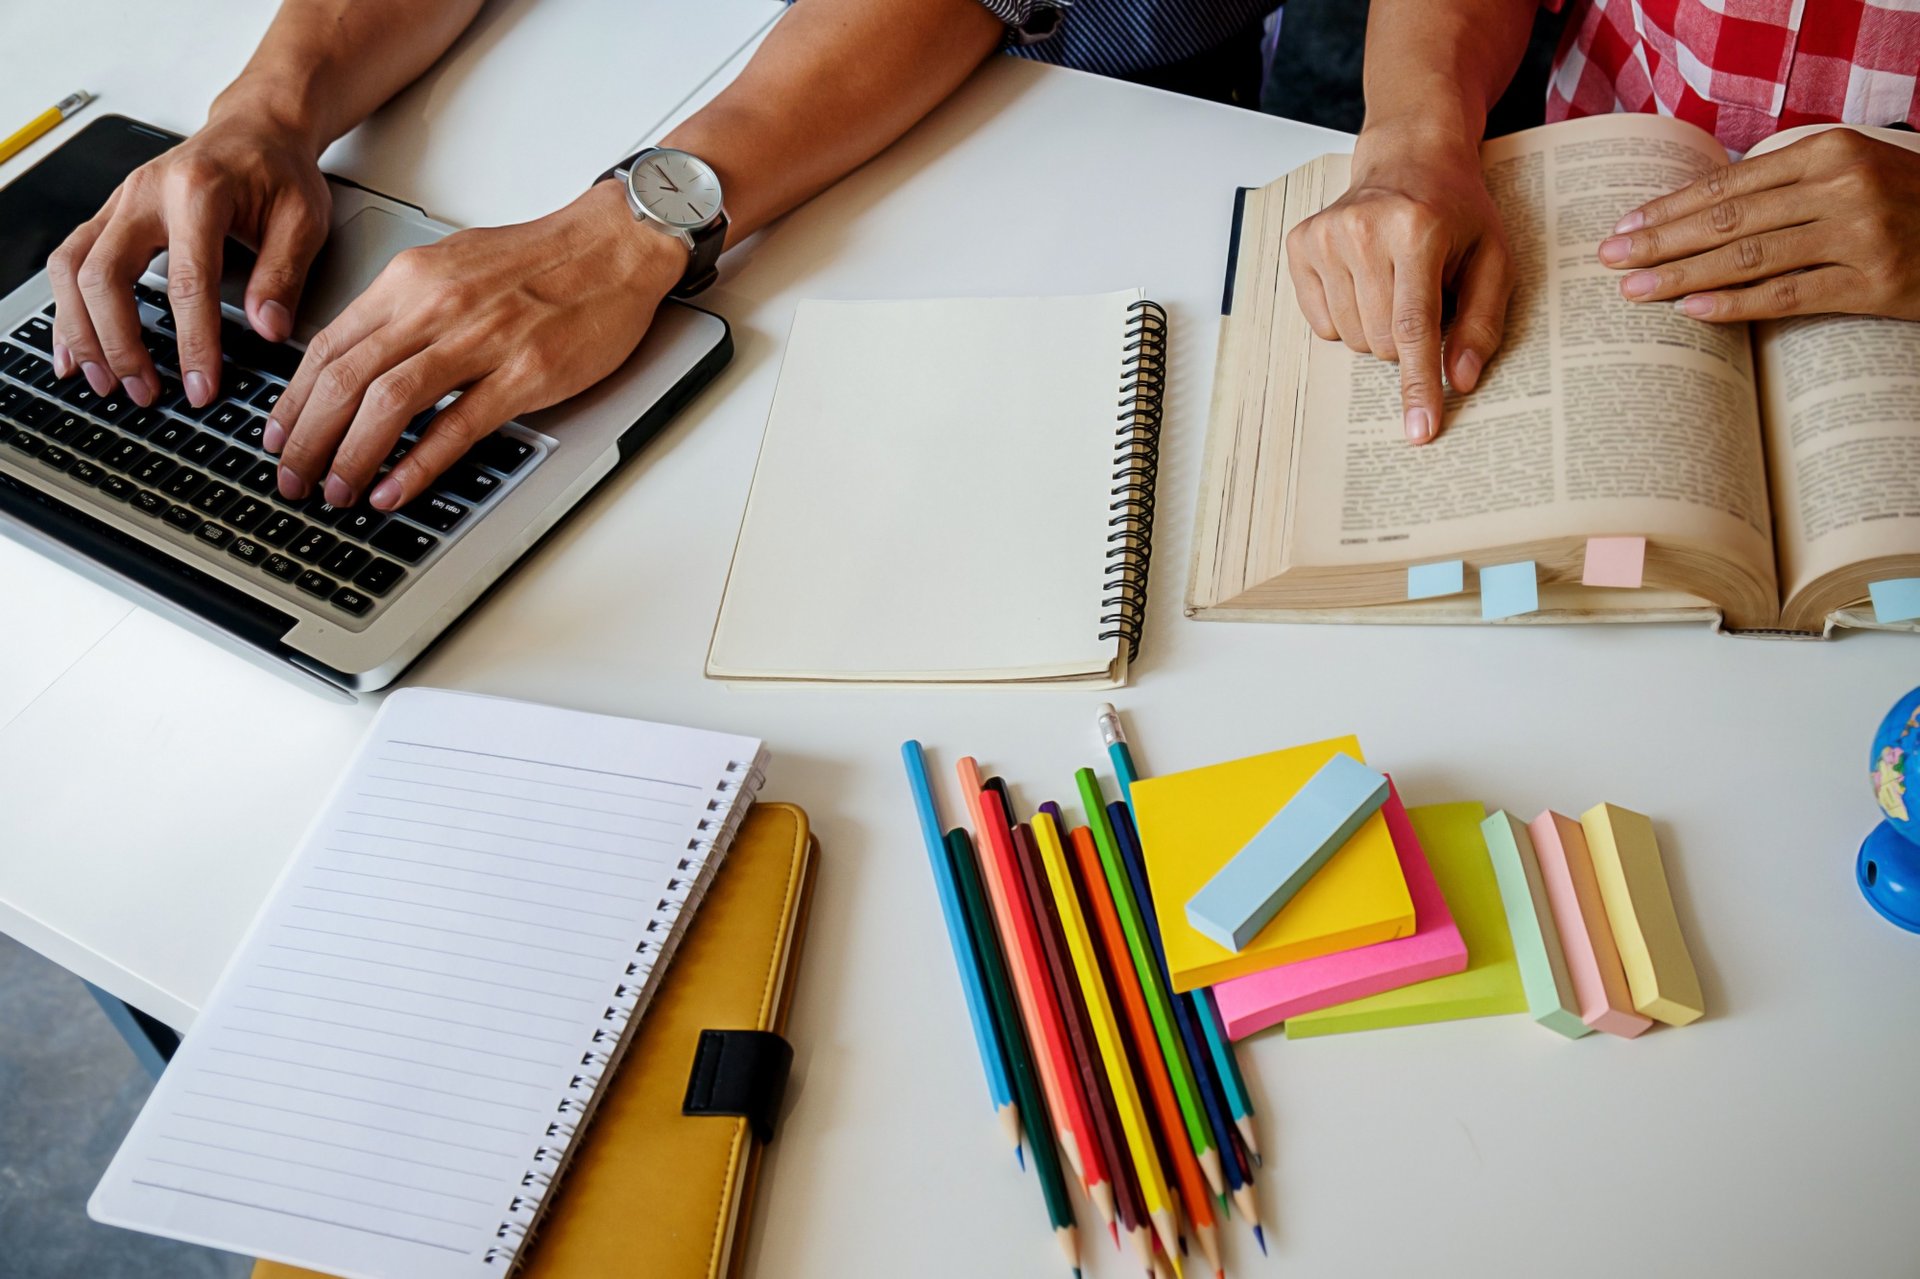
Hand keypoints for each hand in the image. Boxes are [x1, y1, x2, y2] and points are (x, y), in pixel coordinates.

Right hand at [47, 100, 329, 408]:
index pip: (188, 281)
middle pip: (105, 274)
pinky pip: (70, 262)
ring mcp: (120, 202)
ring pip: (73, 269)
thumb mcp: (303, 219)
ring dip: (82, 332)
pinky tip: (75, 351)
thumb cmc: (280, 171)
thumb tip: (268, 330)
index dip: (193, 342)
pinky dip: (67, 310)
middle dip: (120, 343)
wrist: (257, 128)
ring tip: (105, 383)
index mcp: (199, 192)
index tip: (202, 387)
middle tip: (145, 393)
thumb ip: (285, 275)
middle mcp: (146, 193)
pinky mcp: (110, 215)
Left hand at [266, 180, 687, 510]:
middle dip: (308, 438)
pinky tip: (394, 488)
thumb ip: (405, 311)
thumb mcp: (453, 268)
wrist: (615, 243)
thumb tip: (362, 358)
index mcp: (410, 281)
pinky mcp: (525, 372)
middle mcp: (436, 306)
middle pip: (346, 377)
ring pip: (389, 402)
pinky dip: (417, 464)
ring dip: (352, 456)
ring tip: (336, 492)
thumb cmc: (542, 260)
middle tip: (292, 478)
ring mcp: (482, 340)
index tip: (280, 436)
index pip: (329, 346)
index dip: (294, 400)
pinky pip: (457, 425)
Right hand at [1285, 128, 1512, 443]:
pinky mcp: (1301, 244)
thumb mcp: (1494, 259)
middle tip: (1423, 298)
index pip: (1414, 329)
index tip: (1419, 430)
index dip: (1417, 385)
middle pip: (1380, 342)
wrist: (1410, 156)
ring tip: (1394, 283)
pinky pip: (1323, 324)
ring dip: (1377, 329)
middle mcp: (1364, 231)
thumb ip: (1483, 321)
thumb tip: (1459, 379)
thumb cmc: (1456, 211)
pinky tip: (1364, 279)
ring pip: (1351, 338)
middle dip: (1406, 341)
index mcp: (1418, 230)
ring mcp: (1326, 236)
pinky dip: (1348, 316)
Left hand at [1598, 128, 1919, 322]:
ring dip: (1681, 276)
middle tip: (1608, 261)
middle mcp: (1842, 186)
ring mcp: (1859, 234)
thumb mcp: (1850, 172)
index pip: (1728, 186)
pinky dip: (1734, 304)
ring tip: (1634, 291)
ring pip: (1748, 258)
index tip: (1624, 228)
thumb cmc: (1902, 203)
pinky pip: (1788, 295)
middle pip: (1728, 221)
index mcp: (1829, 152)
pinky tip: (1691, 311)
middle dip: (1660, 243)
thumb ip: (1786, 185)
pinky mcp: (1874, 283)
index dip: (1670, 208)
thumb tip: (1700, 211)